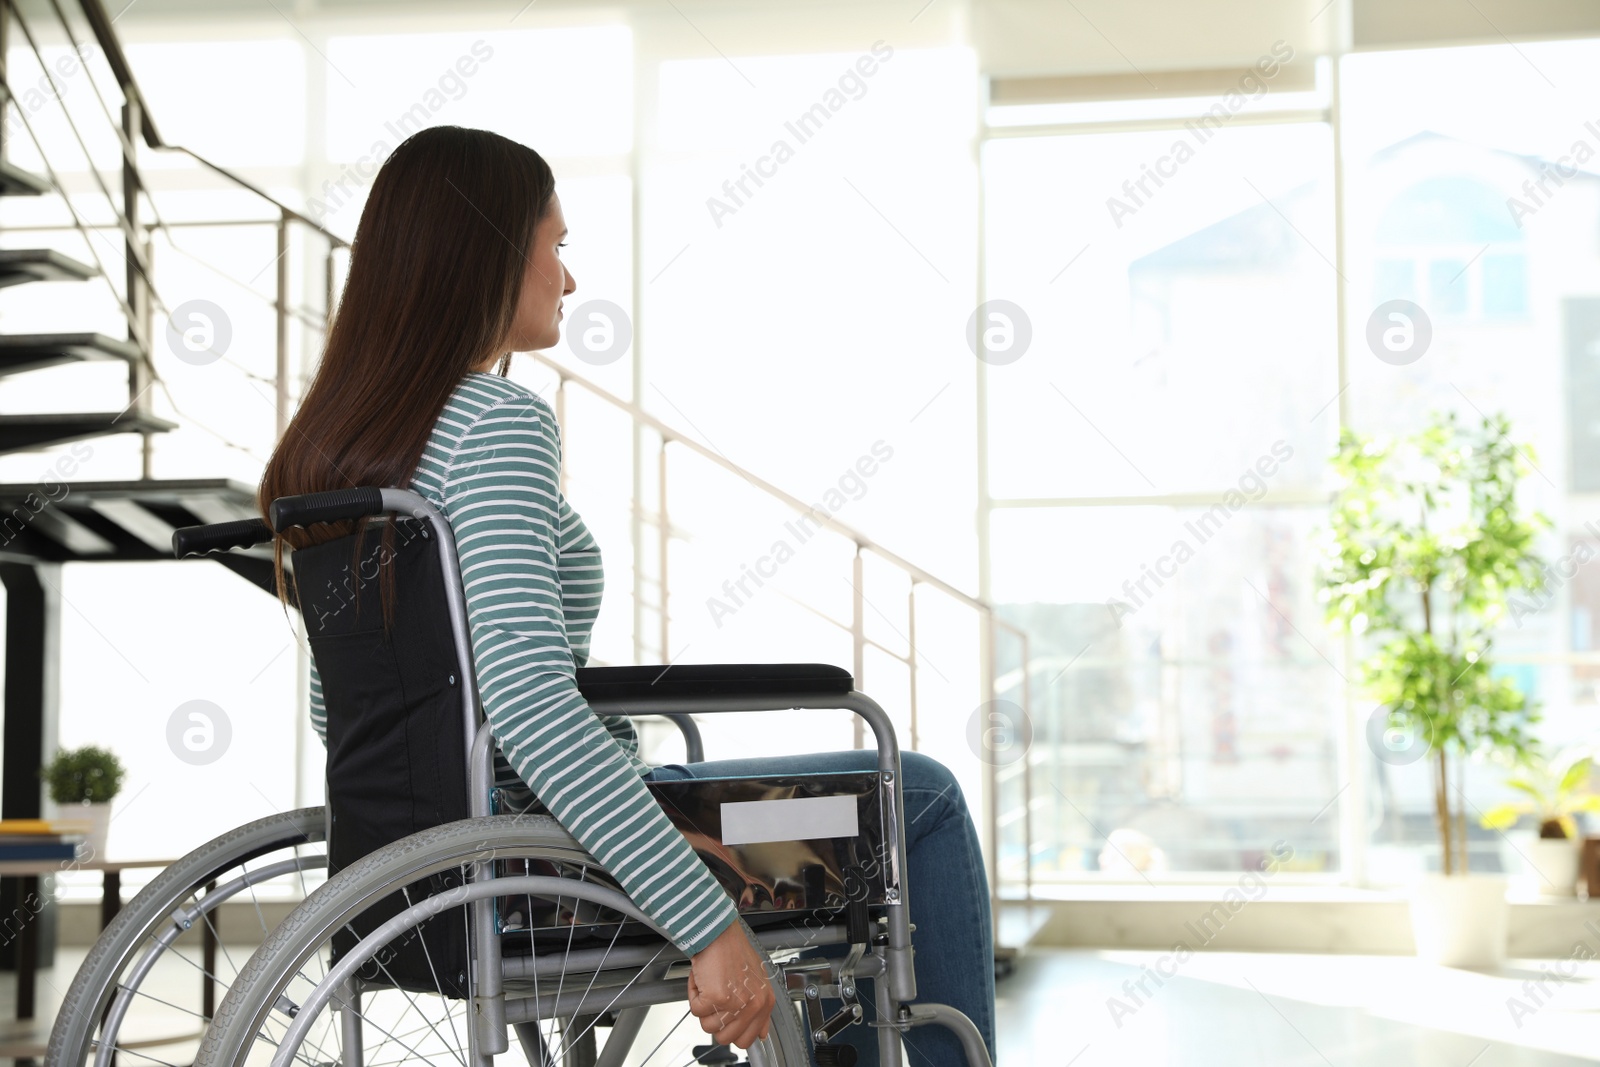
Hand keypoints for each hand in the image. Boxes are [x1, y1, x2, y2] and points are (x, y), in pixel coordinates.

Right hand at [687, 920, 775, 1048]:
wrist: (718, 933)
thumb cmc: (733, 951)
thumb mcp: (756, 982)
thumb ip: (759, 1010)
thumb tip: (762, 1035)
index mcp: (764, 1002)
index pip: (747, 1039)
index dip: (730, 1030)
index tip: (726, 1019)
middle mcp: (752, 1005)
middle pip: (724, 1037)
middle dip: (714, 1019)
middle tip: (715, 999)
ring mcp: (735, 1003)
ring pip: (707, 1026)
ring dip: (703, 1006)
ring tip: (711, 985)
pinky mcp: (716, 997)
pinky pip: (695, 1010)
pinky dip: (694, 995)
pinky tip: (703, 979)